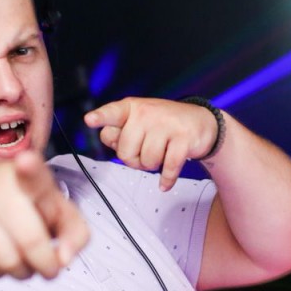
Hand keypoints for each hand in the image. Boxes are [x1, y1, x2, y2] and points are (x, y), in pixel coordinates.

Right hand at [0, 151, 88, 279]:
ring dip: (22, 272)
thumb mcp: (56, 213)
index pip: (31, 171)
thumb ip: (75, 233)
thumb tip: (62, 259)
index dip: (30, 167)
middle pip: (31, 242)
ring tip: (21, 259)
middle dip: (46, 265)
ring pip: (8, 262)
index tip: (26, 161)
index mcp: (28, 174)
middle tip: (48, 268)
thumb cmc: (23, 209)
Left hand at [84, 97, 217, 190]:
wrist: (201, 123)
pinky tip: (165, 182)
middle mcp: (148, 113)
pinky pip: (168, 168)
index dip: (101, 118)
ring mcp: (167, 125)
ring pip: (147, 162)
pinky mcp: (183, 139)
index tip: (89, 120)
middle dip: (135, 159)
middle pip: (126, 152)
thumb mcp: (139, 122)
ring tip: (161, 154)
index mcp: (132, 108)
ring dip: (153, 166)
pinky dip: (166, 179)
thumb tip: (107, 139)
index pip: (112, 113)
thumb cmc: (163, 125)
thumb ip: (120, 131)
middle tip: (146, 151)